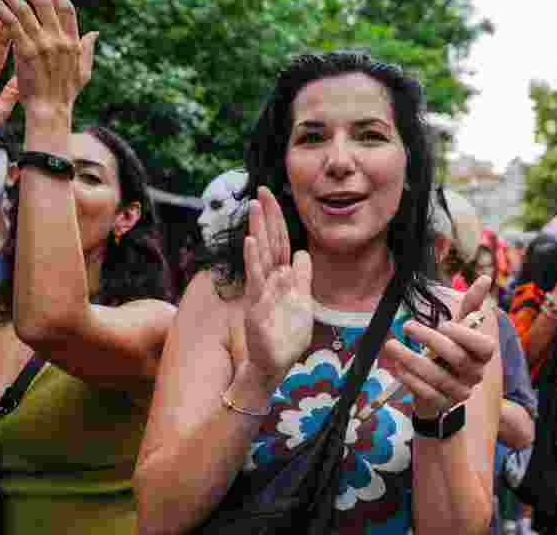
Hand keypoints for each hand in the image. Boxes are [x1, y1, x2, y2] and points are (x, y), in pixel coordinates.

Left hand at [0, 0, 97, 114]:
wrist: (51, 110)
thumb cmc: (65, 94)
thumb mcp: (83, 71)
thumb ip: (87, 49)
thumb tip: (95, 32)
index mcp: (73, 43)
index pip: (66, 8)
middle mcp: (59, 40)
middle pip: (43, 2)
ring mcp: (43, 45)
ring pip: (24, 8)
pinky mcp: (25, 51)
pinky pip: (10, 22)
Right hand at [234, 187, 313, 391]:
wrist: (275, 365)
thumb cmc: (286, 336)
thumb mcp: (302, 302)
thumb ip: (302, 278)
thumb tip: (304, 253)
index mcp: (280, 278)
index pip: (279, 243)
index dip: (276, 220)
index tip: (270, 196)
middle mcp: (268, 282)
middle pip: (268, 245)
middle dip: (264, 218)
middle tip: (259, 192)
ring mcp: (260, 295)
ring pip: (259, 259)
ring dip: (257, 234)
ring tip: (253, 211)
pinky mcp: (256, 310)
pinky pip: (256, 284)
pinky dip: (255, 264)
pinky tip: (252, 244)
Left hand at [385, 275, 496, 419]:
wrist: (438, 386)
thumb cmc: (450, 349)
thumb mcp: (458, 326)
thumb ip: (470, 305)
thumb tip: (484, 278)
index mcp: (483, 354)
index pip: (485, 346)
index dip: (464, 336)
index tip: (442, 324)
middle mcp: (476, 374)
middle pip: (458, 358)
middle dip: (430, 340)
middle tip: (407, 326)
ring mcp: (461, 392)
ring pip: (438, 377)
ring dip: (411, 359)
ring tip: (391, 346)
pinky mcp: (443, 404)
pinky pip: (427, 393)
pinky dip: (410, 379)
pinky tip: (398, 368)